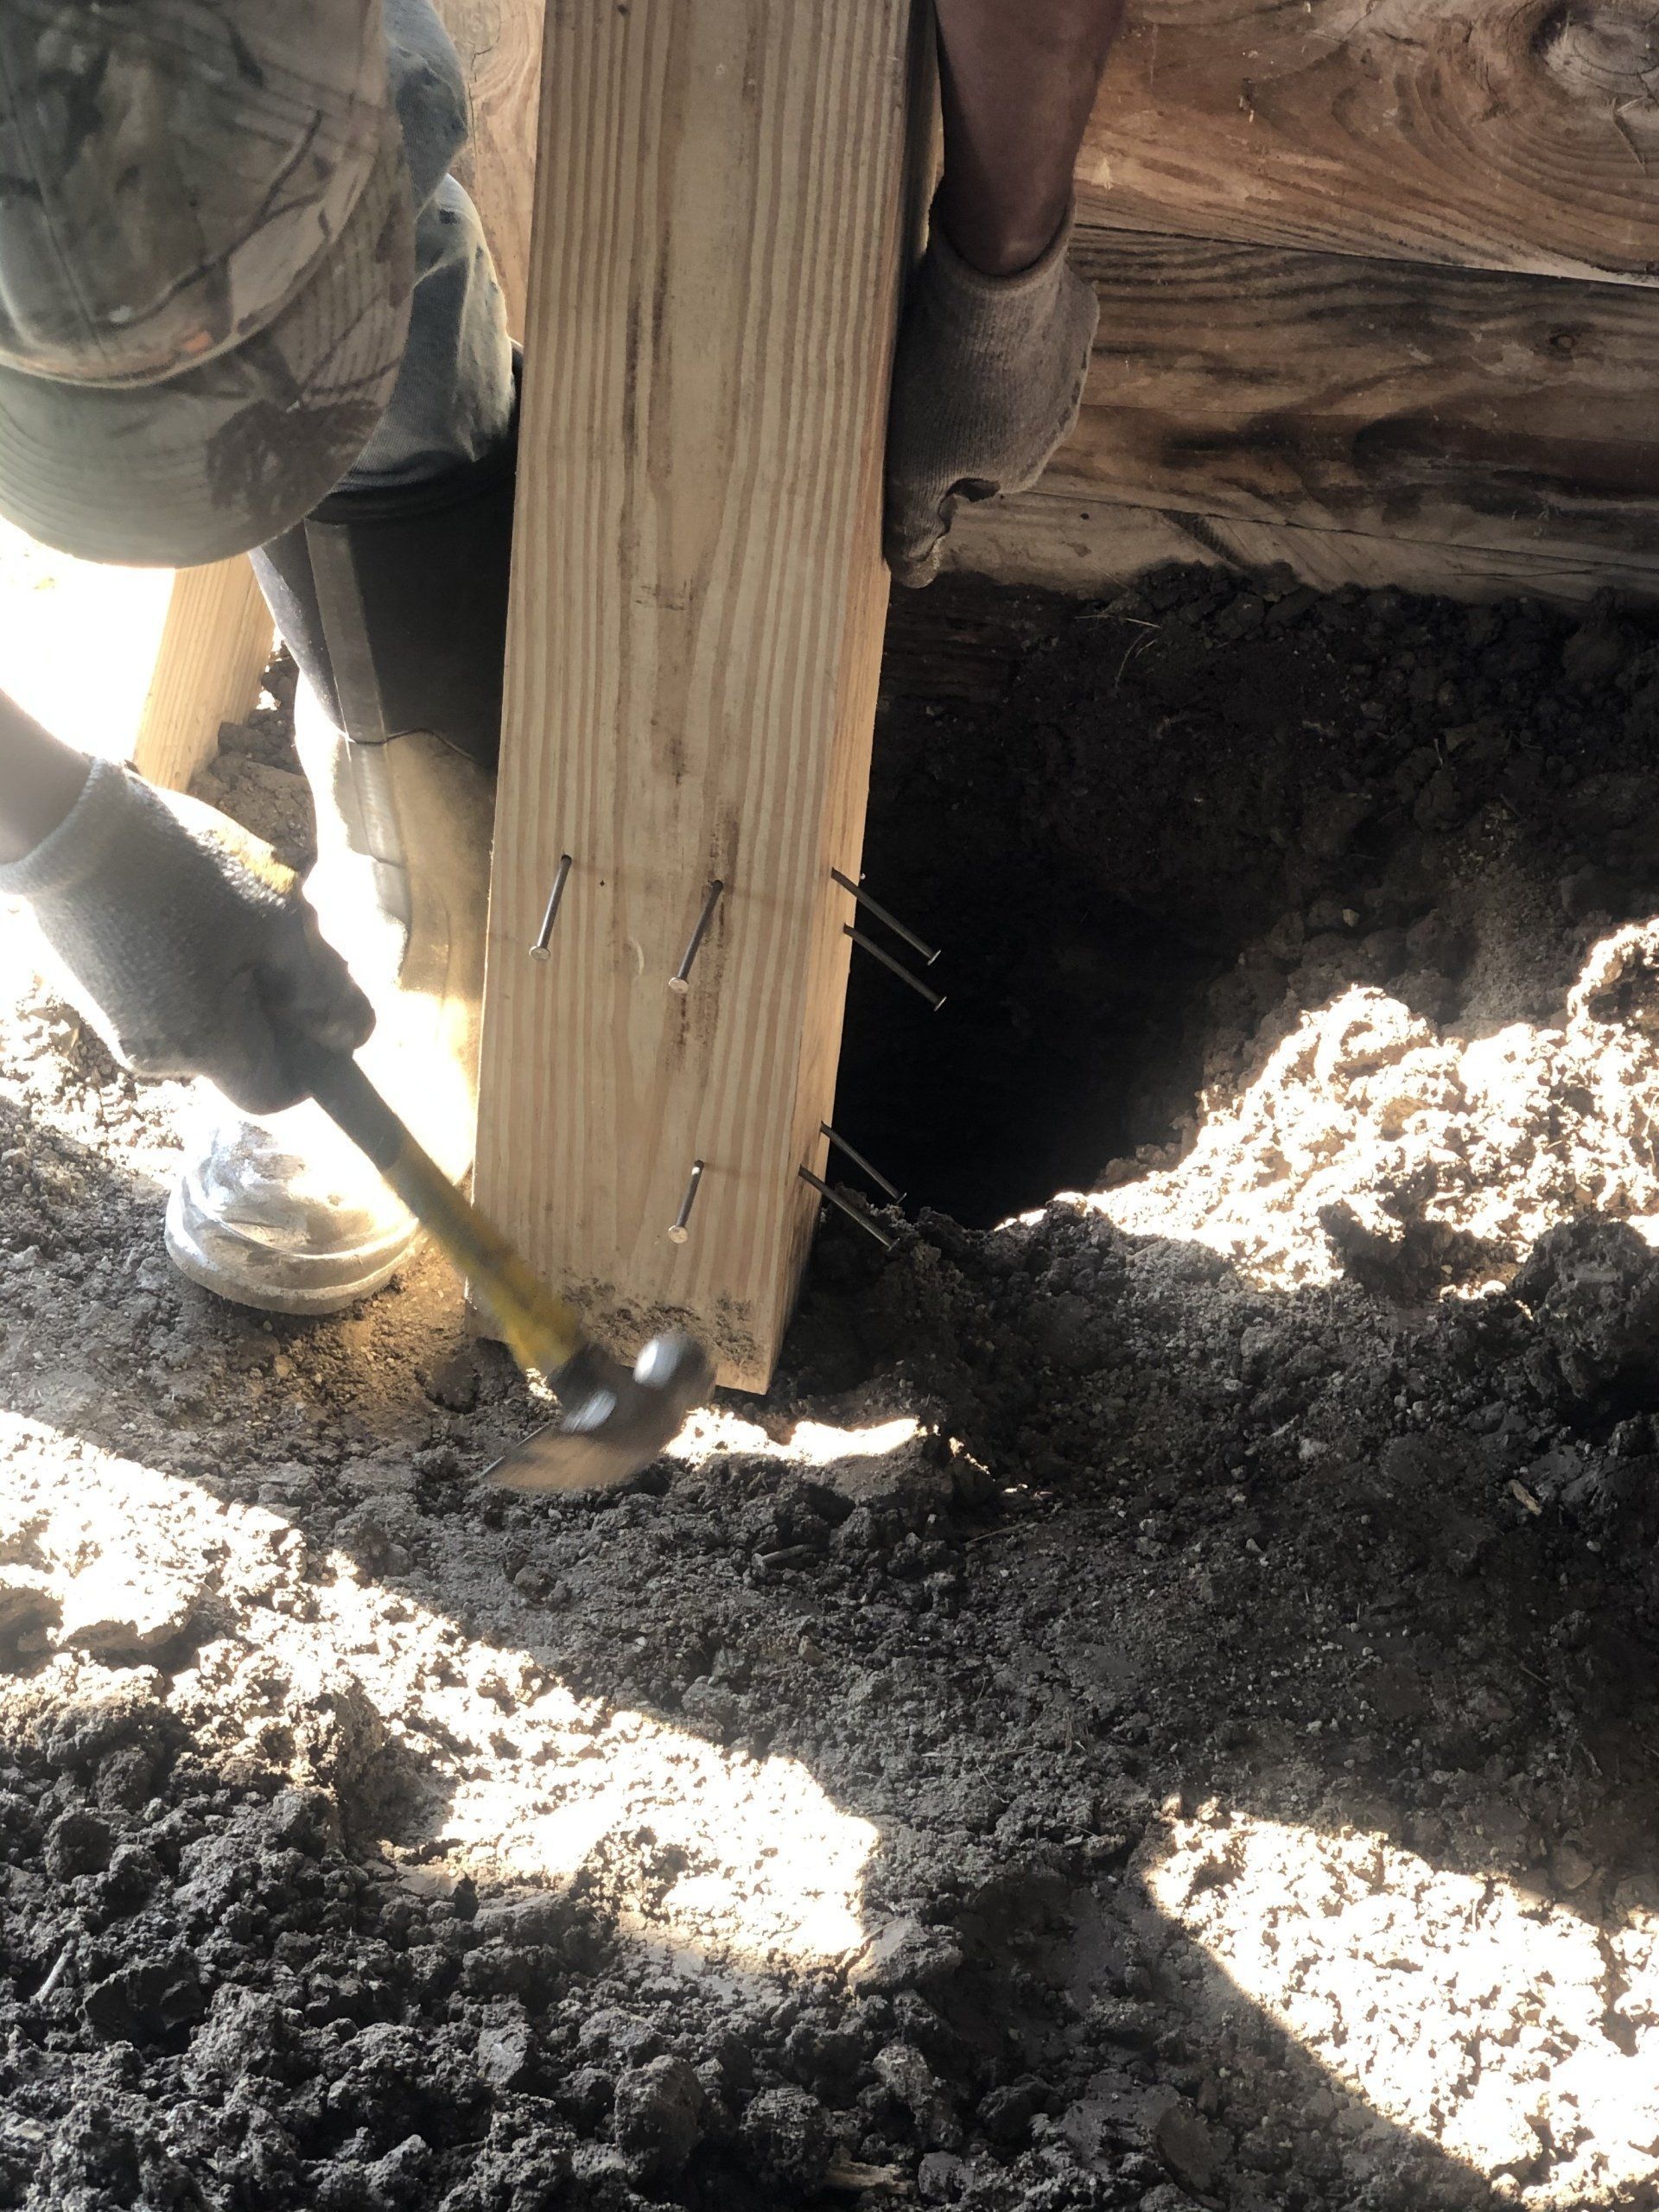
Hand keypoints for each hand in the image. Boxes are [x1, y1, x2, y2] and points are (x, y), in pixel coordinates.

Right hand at [0, 759, 372, 1112]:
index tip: (314, 1006)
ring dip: (230, 984)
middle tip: (275, 935)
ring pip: (204, 1027)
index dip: (308, 1061)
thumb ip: (323, 991)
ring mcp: (120, 1030)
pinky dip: (187, 971)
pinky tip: (185, 914)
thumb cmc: (184, 869)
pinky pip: (163, 1003)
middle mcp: (160, 1057)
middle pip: (241, 1056)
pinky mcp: (95, 1000)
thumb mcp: (280, 920)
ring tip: (226, 914)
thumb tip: (350, 1038)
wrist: (68, 826)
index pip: (277, 1096)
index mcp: (209, 1044)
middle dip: (270, 1005)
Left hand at [884, 210, 1096, 588]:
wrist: (997, 278)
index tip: (915, 420)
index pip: (969, 478)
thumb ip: (914, 526)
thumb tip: (915, 578)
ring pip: (1022, 374)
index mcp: (1021, 470)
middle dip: (967, 407)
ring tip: (955, 333)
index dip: (936, 450)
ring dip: (991, 360)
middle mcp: (1060, 427)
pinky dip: (1014, 315)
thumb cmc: (947, 381)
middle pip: (998, 427)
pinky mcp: (1081, 313)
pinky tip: (988, 299)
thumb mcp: (912, 464)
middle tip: (930, 372)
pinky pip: (1040, 322)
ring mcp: (1076, 368)